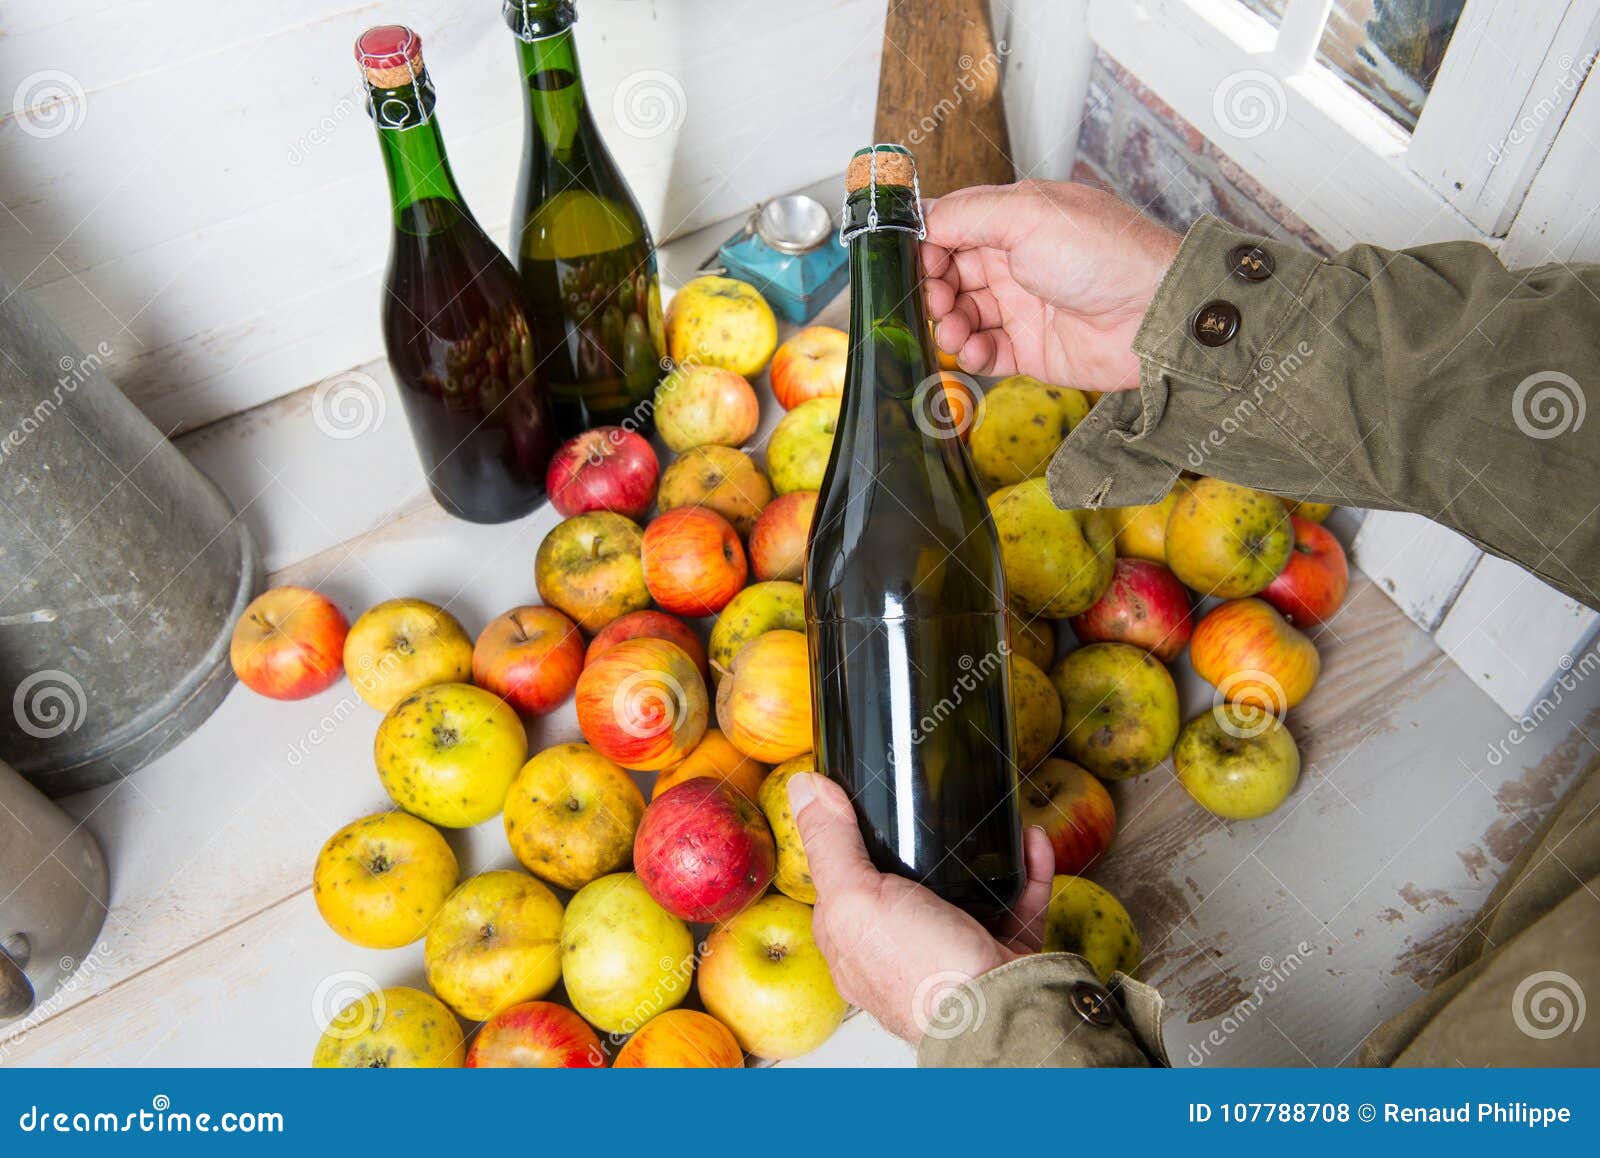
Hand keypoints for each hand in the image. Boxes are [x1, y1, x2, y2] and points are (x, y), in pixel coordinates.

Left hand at [787, 771, 1055, 1043]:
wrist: (998, 1016)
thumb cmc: (918, 971)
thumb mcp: (857, 898)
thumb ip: (831, 844)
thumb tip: (802, 787)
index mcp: (854, 940)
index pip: (841, 880)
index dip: (847, 839)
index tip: (864, 795)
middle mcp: (900, 948)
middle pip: (906, 882)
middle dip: (921, 841)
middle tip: (932, 797)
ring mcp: (953, 951)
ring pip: (966, 888)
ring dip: (979, 849)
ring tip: (983, 811)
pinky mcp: (1001, 951)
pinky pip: (1017, 901)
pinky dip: (1027, 868)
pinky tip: (1030, 838)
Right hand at [920, 180, 1182, 391]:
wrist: (1152, 316)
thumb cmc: (1104, 255)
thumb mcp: (1028, 214)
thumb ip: (967, 213)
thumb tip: (921, 218)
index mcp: (1015, 221)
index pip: (951, 227)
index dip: (925, 244)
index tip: (912, 260)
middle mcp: (1016, 262)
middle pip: (950, 273)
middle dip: (933, 287)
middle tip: (937, 298)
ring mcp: (1023, 307)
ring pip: (962, 315)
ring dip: (948, 323)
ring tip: (956, 329)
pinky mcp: (1031, 349)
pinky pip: (986, 353)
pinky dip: (970, 354)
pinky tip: (973, 350)